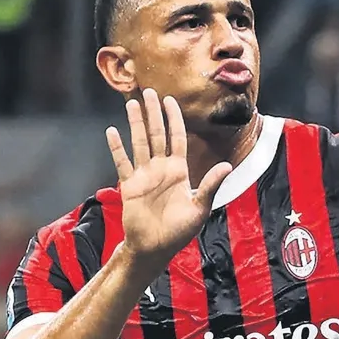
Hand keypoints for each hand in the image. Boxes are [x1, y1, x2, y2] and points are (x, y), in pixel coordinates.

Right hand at [106, 89, 232, 265]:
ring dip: (134, 124)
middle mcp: (161, 169)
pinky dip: (117, 148)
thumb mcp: (200, 207)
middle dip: (153, 113)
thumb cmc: (180, 231)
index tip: (170, 100)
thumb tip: (226, 165)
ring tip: (131, 103)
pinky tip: (112, 131)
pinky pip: (122, 162)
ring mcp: (144, 175)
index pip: (177, 138)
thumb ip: (210, 185)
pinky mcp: (129, 185)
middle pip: (156, 134)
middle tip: (149, 91)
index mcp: (179, 171)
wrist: (155, 247)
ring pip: (139, 143)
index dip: (174, 119)